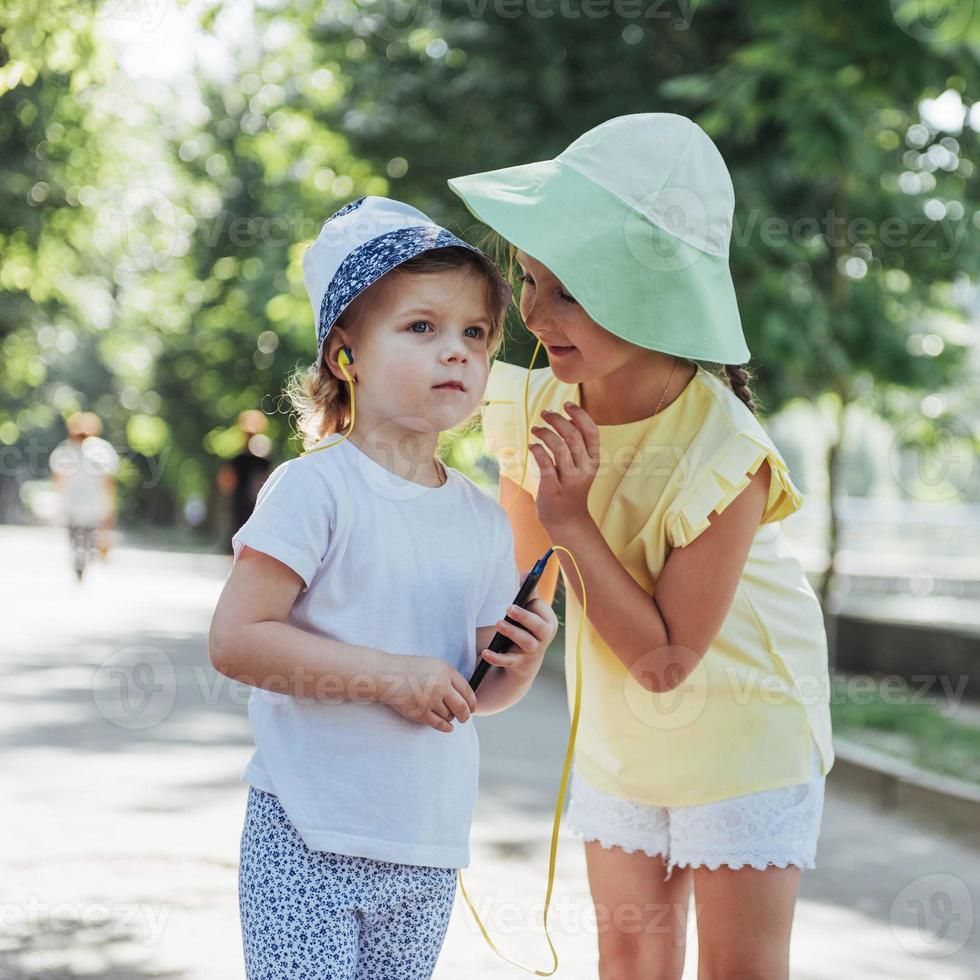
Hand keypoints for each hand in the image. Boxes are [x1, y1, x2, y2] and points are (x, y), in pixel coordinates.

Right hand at [380, 655, 476, 733]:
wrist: (386, 675)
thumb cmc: (409, 669)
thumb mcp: (433, 666)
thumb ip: (449, 678)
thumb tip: (465, 697)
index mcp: (446, 671)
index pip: (467, 691)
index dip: (472, 702)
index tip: (472, 707)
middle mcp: (441, 686)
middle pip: (463, 707)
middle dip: (466, 715)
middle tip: (465, 718)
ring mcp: (430, 700)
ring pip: (450, 716)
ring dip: (450, 718)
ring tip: (445, 714)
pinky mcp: (420, 713)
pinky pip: (439, 724)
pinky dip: (446, 727)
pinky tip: (448, 727)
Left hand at [478, 572, 558, 678]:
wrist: (526, 662)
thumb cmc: (527, 629)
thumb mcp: (530, 613)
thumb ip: (530, 594)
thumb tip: (528, 571)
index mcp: (548, 622)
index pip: (542, 610)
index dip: (533, 604)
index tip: (524, 597)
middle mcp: (544, 637)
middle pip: (539, 627)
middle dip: (525, 617)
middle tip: (509, 608)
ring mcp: (533, 652)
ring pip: (526, 642)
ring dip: (512, 632)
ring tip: (499, 623)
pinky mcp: (520, 664)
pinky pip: (508, 661)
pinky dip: (497, 658)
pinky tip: (485, 652)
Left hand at [529, 402, 599, 530]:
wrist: (567, 519)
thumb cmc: (571, 487)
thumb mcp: (582, 466)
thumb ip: (579, 444)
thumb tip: (570, 417)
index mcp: (593, 460)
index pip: (591, 431)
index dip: (580, 414)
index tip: (566, 404)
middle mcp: (584, 469)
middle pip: (573, 436)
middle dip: (557, 419)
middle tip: (545, 413)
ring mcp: (569, 480)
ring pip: (559, 448)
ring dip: (545, 433)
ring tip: (536, 429)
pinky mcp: (553, 489)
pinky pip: (545, 464)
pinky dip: (537, 450)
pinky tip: (532, 445)